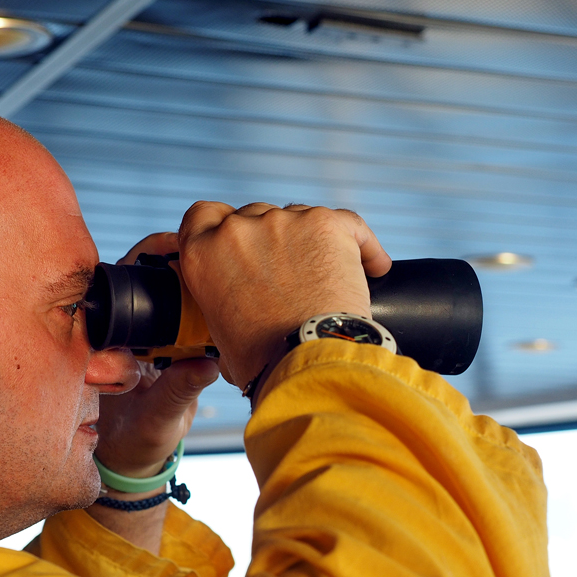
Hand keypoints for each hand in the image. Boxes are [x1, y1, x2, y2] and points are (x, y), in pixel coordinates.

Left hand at [93, 233, 219, 478]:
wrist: (138, 456)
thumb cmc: (133, 439)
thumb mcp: (155, 419)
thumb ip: (177, 392)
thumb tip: (206, 365)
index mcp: (111, 334)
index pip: (128, 276)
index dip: (154, 254)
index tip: (183, 246)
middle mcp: (129, 325)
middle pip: (157, 271)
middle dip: (188, 257)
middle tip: (218, 250)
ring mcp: (154, 329)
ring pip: (178, 287)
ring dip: (204, 277)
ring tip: (234, 267)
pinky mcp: (177, 339)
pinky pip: (195, 311)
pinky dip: (215, 304)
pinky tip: (238, 299)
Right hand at [176, 202, 391, 391]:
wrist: (309, 362)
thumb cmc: (266, 360)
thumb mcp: (221, 332)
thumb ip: (220, 304)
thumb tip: (234, 313)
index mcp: (203, 255)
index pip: (203, 215)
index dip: (221, 224)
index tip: (238, 239)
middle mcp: (238, 230)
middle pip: (254, 215)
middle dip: (269, 239)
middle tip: (288, 272)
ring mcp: (284, 222)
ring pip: (299, 216)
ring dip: (311, 240)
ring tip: (329, 278)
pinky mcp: (327, 223)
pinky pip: (349, 225)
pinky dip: (362, 244)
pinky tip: (374, 267)